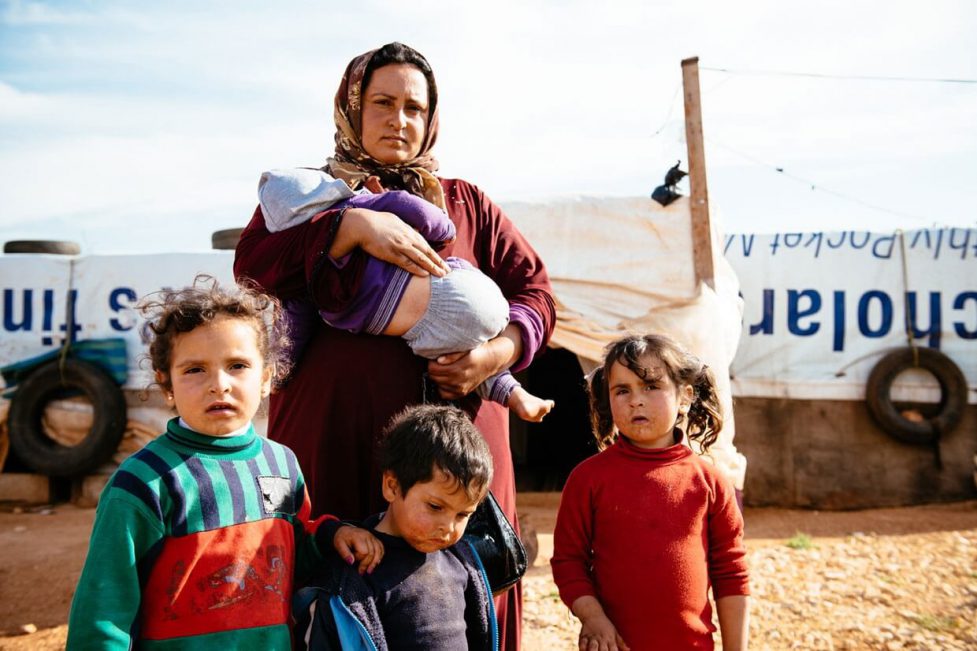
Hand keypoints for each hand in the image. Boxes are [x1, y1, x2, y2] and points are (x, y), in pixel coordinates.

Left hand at [333, 525, 383, 574]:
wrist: (344, 530)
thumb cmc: (341, 538)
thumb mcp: (338, 545)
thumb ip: (345, 554)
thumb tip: (351, 562)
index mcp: (358, 537)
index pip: (365, 552)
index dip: (360, 560)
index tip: (354, 563)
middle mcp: (367, 536)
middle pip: (373, 552)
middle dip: (368, 564)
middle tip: (361, 572)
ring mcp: (372, 536)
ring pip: (379, 550)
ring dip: (375, 562)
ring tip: (370, 570)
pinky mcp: (374, 538)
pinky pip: (381, 547)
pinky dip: (380, 555)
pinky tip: (376, 562)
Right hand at [334, 208, 449, 277]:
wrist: (361, 224)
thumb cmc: (375, 221)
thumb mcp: (394, 220)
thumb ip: (404, 228)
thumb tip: (411, 231)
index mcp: (408, 231)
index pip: (425, 245)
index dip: (435, 255)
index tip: (442, 262)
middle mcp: (407, 238)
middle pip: (427, 252)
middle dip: (438, 263)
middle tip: (448, 272)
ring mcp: (400, 246)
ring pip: (420, 258)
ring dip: (432, 267)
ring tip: (441, 275)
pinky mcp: (391, 253)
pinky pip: (407, 263)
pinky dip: (417, 269)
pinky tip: (425, 274)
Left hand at [428, 343, 502, 399]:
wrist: (491, 361)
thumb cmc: (477, 352)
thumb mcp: (465, 349)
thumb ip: (452, 355)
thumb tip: (438, 360)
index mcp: (459, 369)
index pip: (433, 369)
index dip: (431, 363)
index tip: (435, 358)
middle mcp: (459, 381)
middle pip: (434, 377)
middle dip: (433, 370)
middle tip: (438, 363)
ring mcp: (460, 389)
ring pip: (438, 385)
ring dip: (438, 378)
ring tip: (444, 370)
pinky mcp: (462, 393)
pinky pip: (444, 394)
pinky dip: (442, 387)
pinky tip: (447, 379)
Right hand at [571, 596, 629, 650]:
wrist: (593, 614)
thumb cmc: (606, 626)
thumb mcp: (615, 632)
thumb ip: (621, 642)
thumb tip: (629, 650)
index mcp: (610, 639)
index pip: (614, 650)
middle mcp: (601, 639)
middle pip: (603, 650)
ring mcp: (592, 637)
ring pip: (593, 647)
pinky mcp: (583, 636)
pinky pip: (582, 643)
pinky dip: (582, 648)